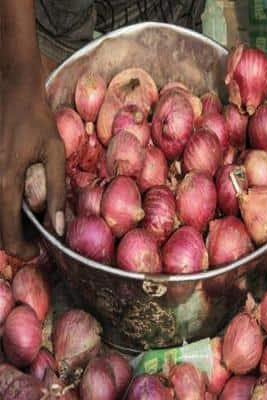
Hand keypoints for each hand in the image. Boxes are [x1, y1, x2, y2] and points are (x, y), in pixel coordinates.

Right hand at [0, 77, 64, 258]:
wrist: (11, 90)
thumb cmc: (37, 119)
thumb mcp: (55, 153)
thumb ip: (57, 191)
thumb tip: (58, 226)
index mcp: (4, 181)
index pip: (6, 231)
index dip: (21, 249)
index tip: (36, 253)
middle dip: (11, 239)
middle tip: (34, 241)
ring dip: (5, 225)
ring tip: (26, 225)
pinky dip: (1, 208)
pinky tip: (15, 204)